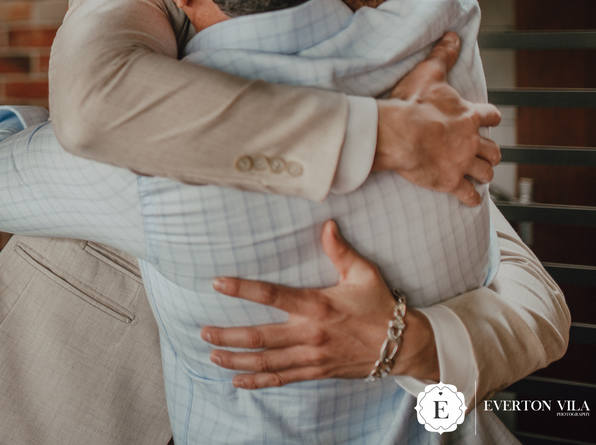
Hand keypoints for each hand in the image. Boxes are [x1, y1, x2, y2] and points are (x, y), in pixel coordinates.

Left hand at [200, 221, 438, 388]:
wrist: (402, 346)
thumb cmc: (379, 306)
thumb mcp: (364, 274)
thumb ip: (340, 250)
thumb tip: (326, 224)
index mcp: (317, 306)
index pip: (273, 295)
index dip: (243, 289)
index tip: (217, 283)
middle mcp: (310, 334)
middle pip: (260, 337)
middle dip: (228, 335)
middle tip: (203, 331)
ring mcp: (312, 356)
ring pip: (267, 362)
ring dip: (236, 360)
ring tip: (211, 355)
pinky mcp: (316, 372)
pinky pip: (282, 379)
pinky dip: (258, 381)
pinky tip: (237, 380)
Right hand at [374, 32, 501, 206]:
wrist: (395, 133)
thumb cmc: (410, 104)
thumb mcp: (428, 73)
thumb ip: (443, 55)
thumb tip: (453, 34)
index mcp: (469, 116)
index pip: (491, 117)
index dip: (488, 118)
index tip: (484, 120)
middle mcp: (471, 141)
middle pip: (493, 150)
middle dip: (490, 152)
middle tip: (481, 153)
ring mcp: (462, 163)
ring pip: (486, 172)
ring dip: (484, 173)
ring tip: (477, 174)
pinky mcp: (450, 181)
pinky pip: (469, 194)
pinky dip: (471, 197)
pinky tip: (469, 198)